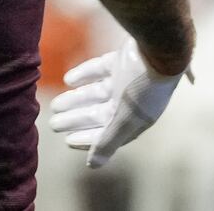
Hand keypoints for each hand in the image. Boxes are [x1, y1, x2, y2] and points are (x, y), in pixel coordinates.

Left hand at [47, 38, 189, 167]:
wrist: (159, 48)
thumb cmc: (144, 87)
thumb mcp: (125, 117)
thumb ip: (108, 140)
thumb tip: (93, 165)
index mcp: (137, 119)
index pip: (110, 134)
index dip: (90, 140)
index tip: (68, 141)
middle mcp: (133, 101)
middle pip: (100, 114)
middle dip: (77, 120)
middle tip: (54, 124)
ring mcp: (127, 80)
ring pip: (97, 93)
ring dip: (76, 99)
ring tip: (55, 105)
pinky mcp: (122, 60)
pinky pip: (100, 69)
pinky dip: (84, 74)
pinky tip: (68, 80)